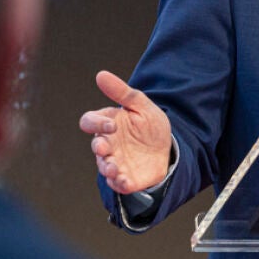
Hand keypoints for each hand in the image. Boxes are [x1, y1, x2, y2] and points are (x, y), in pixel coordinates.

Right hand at [78, 70, 172, 194]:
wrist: (169, 149)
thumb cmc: (150, 125)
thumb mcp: (142, 106)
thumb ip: (122, 92)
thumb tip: (101, 74)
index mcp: (107, 124)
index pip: (89, 122)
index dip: (95, 124)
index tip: (112, 124)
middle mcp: (107, 144)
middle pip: (95, 146)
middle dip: (99, 148)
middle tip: (104, 147)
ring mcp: (115, 162)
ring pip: (104, 166)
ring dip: (107, 168)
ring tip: (114, 169)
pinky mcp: (125, 178)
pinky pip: (117, 183)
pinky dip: (119, 183)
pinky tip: (125, 181)